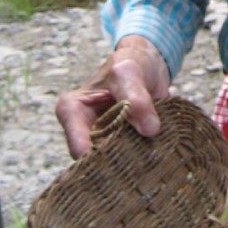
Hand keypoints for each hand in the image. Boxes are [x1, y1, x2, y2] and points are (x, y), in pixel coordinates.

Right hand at [55, 36, 170, 157]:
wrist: (149, 65)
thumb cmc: (131, 64)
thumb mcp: (130, 72)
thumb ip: (136, 97)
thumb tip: (150, 129)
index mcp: (71, 110)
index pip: (78, 145)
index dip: (98, 156)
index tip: (123, 155)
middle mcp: (82, 130)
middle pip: (94, 160)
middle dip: (117, 161)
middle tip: (142, 156)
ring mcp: (101, 140)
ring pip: (113, 163)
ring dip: (132, 160)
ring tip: (151, 152)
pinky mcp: (120, 145)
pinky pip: (129, 160)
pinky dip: (142, 157)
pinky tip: (156, 152)